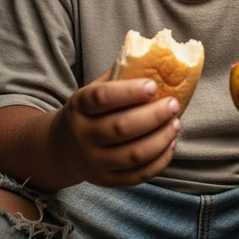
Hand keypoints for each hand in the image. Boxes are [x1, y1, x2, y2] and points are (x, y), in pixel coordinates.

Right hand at [52, 72, 180, 186]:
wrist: (62, 147)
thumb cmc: (90, 111)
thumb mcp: (94, 89)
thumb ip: (120, 76)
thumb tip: (155, 58)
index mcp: (79, 106)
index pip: (102, 98)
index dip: (130, 92)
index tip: (154, 85)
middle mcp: (82, 135)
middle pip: (122, 127)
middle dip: (154, 115)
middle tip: (174, 104)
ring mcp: (93, 162)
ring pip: (133, 154)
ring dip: (161, 138)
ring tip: (175, 123)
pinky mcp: (106, 181)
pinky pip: (137, 175)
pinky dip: (159, 161)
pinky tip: (170, 144)